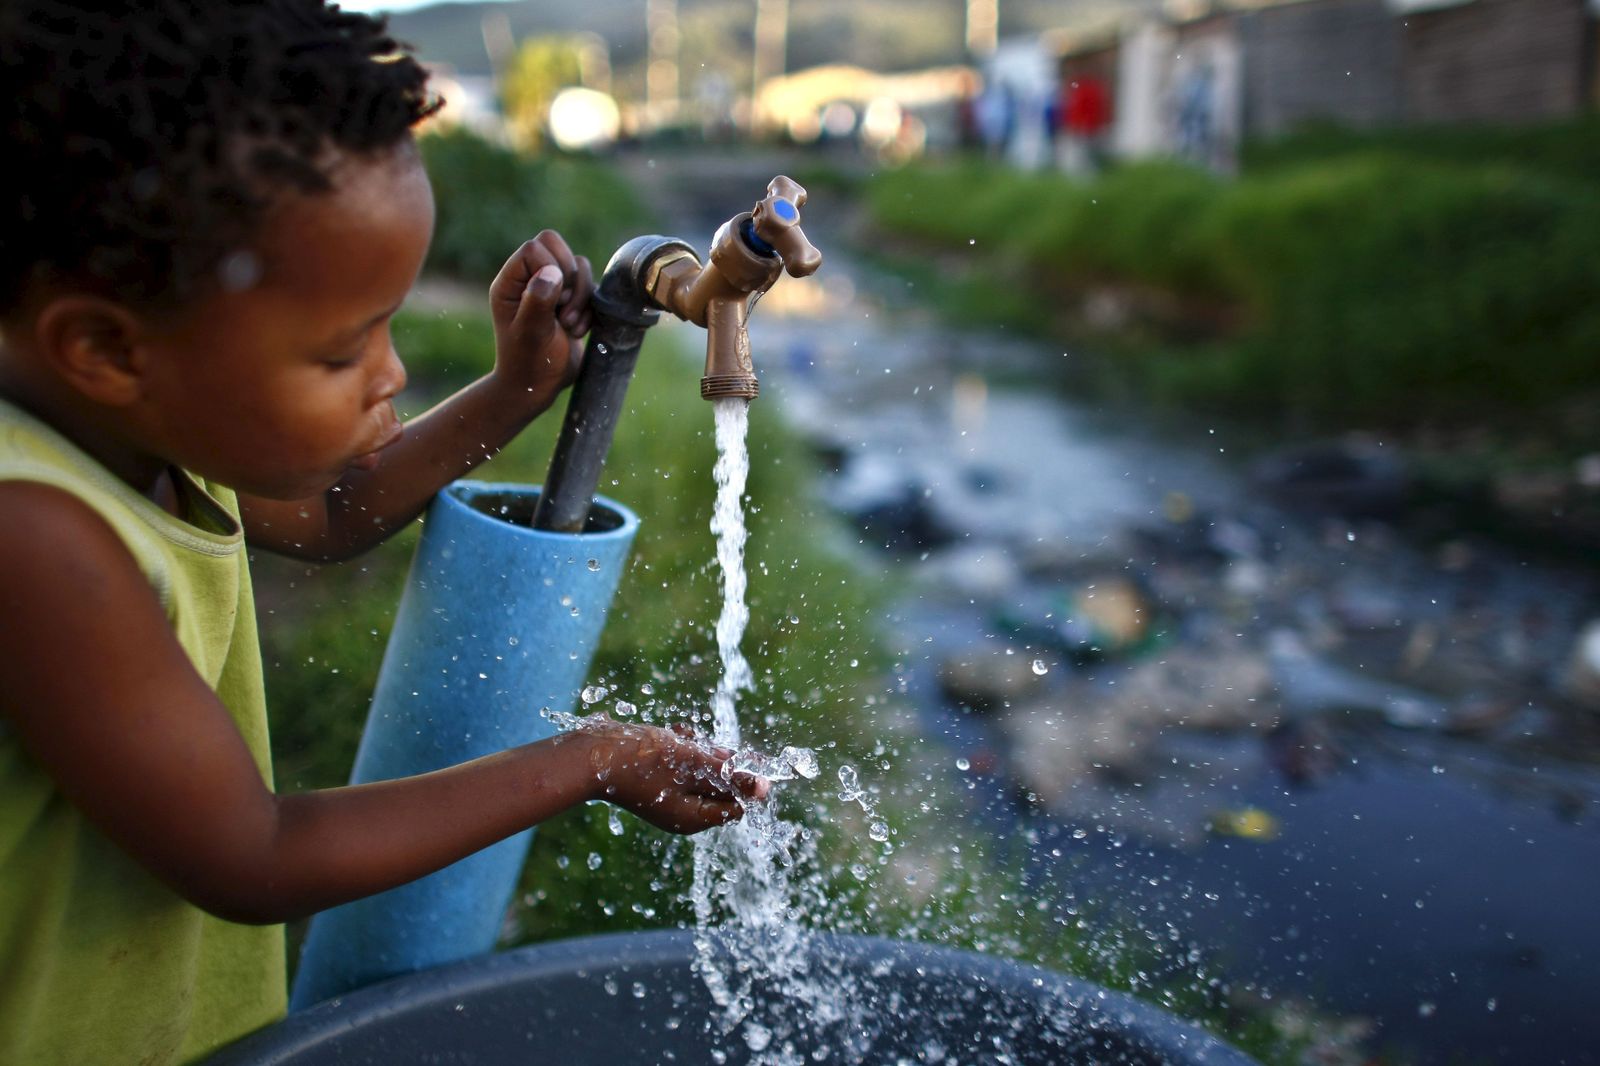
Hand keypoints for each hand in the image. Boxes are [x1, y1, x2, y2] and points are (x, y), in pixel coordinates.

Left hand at [488, 230, 593, 406]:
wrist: (539, 387)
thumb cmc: (529, 363)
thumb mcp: (531, 333)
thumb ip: (538, 300)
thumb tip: (552, 272)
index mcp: (510, 282)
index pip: (535, 247)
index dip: (552, 266)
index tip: (554, 299)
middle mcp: (528, 279)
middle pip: (557, 244)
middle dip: (571, 276)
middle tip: (563, 306)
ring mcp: (550, 288)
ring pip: (578, 265)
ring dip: (582, 295)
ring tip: (568, 325)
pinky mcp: (570, 299)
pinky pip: (590, 285)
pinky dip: (589, 307)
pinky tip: (577, 331)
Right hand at [578, 718, 770, 833]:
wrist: (591, 753)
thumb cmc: (643, 761)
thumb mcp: (693, 765)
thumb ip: (729, 775)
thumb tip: (765, 788)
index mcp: (693, 818)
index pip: (736, 804)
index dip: (743, 780)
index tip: (737, 757)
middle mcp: (680, 810)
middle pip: (719, 783)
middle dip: (715, 759)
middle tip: (700, 746)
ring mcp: (666, 793)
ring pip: (700, 766)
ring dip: (697, 748)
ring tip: (679, 737)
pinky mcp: (653, 775)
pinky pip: (679, 760)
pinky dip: (679, 745)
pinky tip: (671, 733)